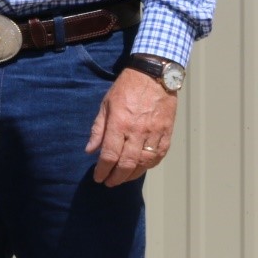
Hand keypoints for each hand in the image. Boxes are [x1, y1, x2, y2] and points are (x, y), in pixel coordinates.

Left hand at [86, 68, 178, 185]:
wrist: (153, 75)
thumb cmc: (126, 88)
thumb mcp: (106, 104)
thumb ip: (98, 129)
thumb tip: (90, 150)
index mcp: (120, 123)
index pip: (110, 154)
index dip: (103, 170)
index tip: (98, 177)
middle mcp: (137, 131)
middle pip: (127, 163)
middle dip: (116, 177)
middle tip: (109, 182)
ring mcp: (155, 133)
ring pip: (145, 163)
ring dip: (133, 175)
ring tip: (123, 178)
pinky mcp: (167, 132)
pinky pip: (159, 155)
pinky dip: (150, 165)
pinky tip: (142, 168)